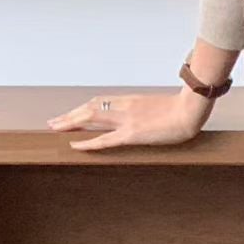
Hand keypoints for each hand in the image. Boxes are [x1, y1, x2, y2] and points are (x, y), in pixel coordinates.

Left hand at [46, 87, 213, 151]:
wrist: (190, 110)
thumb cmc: (180, 108)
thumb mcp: (157, 105)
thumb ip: (143, 109)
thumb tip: (139, 115)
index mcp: (129, 99)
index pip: (98, 102)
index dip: (81, 108)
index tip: (70, 113)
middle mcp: (123, 107)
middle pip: (89, 108)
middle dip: (69, 115)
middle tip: (53, 122)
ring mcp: (126, 120)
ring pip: (90, 118)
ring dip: (71, 123)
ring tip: (55, 128)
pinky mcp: (132, 134)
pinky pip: (104, 139)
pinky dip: (87, 142)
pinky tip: (75, 144)